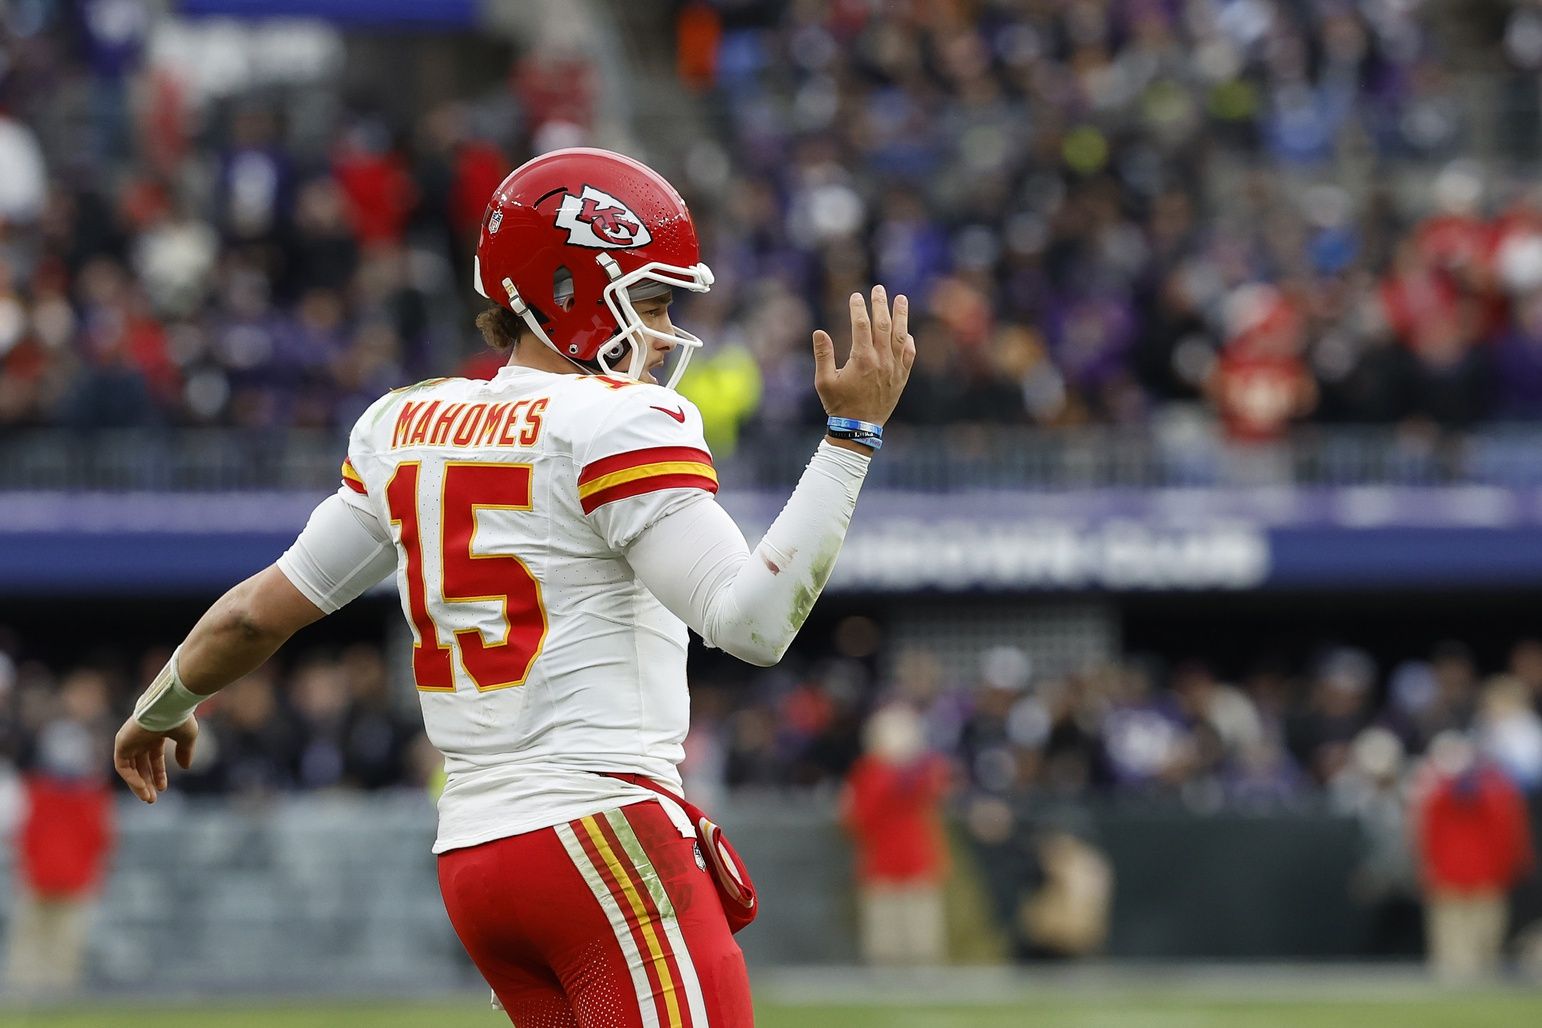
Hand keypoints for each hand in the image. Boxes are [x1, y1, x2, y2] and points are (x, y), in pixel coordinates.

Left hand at [114, 716, 198, 803]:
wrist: (168, 707)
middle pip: (140, 765)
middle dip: (146, 782)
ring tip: (147, 798)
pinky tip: (142, 787)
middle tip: (151, 799)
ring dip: (137, 784)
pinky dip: (131, 778)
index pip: (154, 758)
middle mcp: (141, 738)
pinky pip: (122, 766)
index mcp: (155, 734)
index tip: (163, 788)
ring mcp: (130, 740)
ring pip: (130, 768)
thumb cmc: (180, 719)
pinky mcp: (122, 743)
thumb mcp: (187, 738)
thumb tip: (185, 767)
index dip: (159, 774)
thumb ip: (185, 752)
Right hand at [812, 285, 915, 426]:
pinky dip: (909, 342)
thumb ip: (823, 355)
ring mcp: (894, 369)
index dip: (858, 308)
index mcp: (862, 359)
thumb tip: (819, 332)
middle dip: (881, 305)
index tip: (855, 296)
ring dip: (901, 316)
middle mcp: (881, 361)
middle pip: (883, 325)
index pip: (861, 326)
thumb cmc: (839, 405)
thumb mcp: (824, 381)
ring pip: (900, 336)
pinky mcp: (901, 378)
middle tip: (879, 289)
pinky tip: (907, 333)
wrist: (860, 428)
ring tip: (901, 299)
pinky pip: (909, 355)